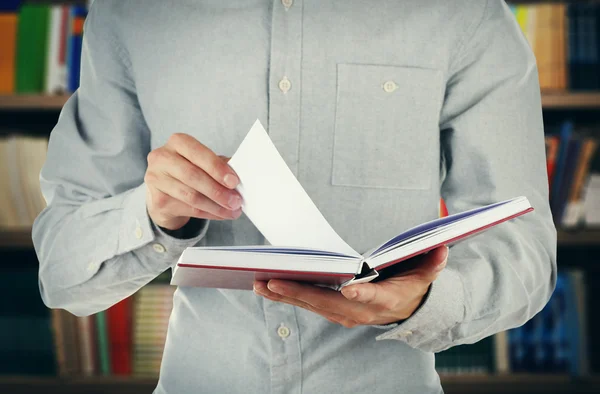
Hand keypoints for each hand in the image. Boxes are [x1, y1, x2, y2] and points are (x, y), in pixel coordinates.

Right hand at [145, 133, 241, 229]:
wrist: (164, 192)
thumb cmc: (188, 171)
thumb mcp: (203, 162)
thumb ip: (219, 164)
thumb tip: (240, 174)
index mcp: (177, 142)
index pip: (197, 153)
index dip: (216, 167)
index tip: (234, 181)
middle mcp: (162, 158)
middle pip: (192, 175)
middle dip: (218, 190)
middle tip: (236, 201)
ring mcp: (156, 180)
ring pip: (191, 196)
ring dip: (216, 206)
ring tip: (233, 210)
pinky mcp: (158, 201)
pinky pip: (189, 209)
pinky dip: (209, 213)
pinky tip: (222, 214)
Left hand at [253, 246, 448, 326]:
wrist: (403, 309)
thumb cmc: (410, 285)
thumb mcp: (425, 274)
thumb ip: (432, 262)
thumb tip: (442, 247)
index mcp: (384, 300)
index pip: (373, 298)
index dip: (362, 295)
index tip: (351, 289)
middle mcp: (359, 311)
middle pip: (328, 303)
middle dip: (300, 293)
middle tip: (274, 281)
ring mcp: (342, 313)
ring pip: (311, 305)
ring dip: (284, 295)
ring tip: (260, 283)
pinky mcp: (330, 310)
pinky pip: (306, 304)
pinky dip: (286, 295)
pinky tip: (265, 286)